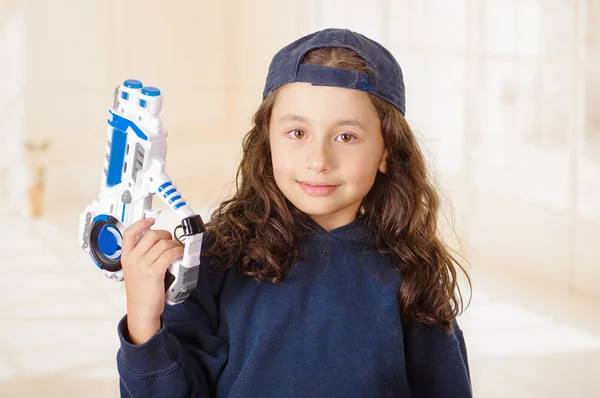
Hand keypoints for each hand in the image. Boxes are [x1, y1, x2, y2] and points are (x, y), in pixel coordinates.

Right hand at [121, 218, 183, 343]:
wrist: (141, 312)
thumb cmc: (141, 293)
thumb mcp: (135, 271)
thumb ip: (143, 257)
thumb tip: (161, 244)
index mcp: (126, 257)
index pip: (129, 234)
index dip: (141, 224)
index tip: (150, 220)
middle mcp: (132, 259)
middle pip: (151, 235)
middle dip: (165, 235)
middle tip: (171, 242)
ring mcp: (142, 265)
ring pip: (163, 244)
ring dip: (174, 245)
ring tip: (177, 251)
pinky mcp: (153, 272)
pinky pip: (169, 254)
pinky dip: (178, 252)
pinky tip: (180, 256)